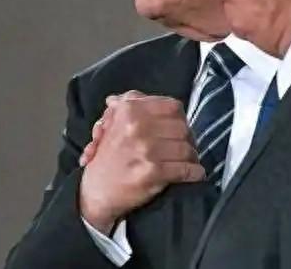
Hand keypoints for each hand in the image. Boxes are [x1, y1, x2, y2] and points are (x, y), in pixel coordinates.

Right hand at [79, 91, 203, 232]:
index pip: (172, 106)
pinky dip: (194, 173)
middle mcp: (137, 127)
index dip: (180, 118)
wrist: (95, 192)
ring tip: (190, 161)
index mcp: (130, 111)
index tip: (179, 128)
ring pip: (186, 148)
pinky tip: (195, 174)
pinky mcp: (153, 172)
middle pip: (182, 128)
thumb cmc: (106, 157)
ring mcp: (146, 150)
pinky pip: (185, 169)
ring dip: (192, 157)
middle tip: (187, 146)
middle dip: (188, 139)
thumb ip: (124, 105)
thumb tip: (125, 97)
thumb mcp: (110, 124)